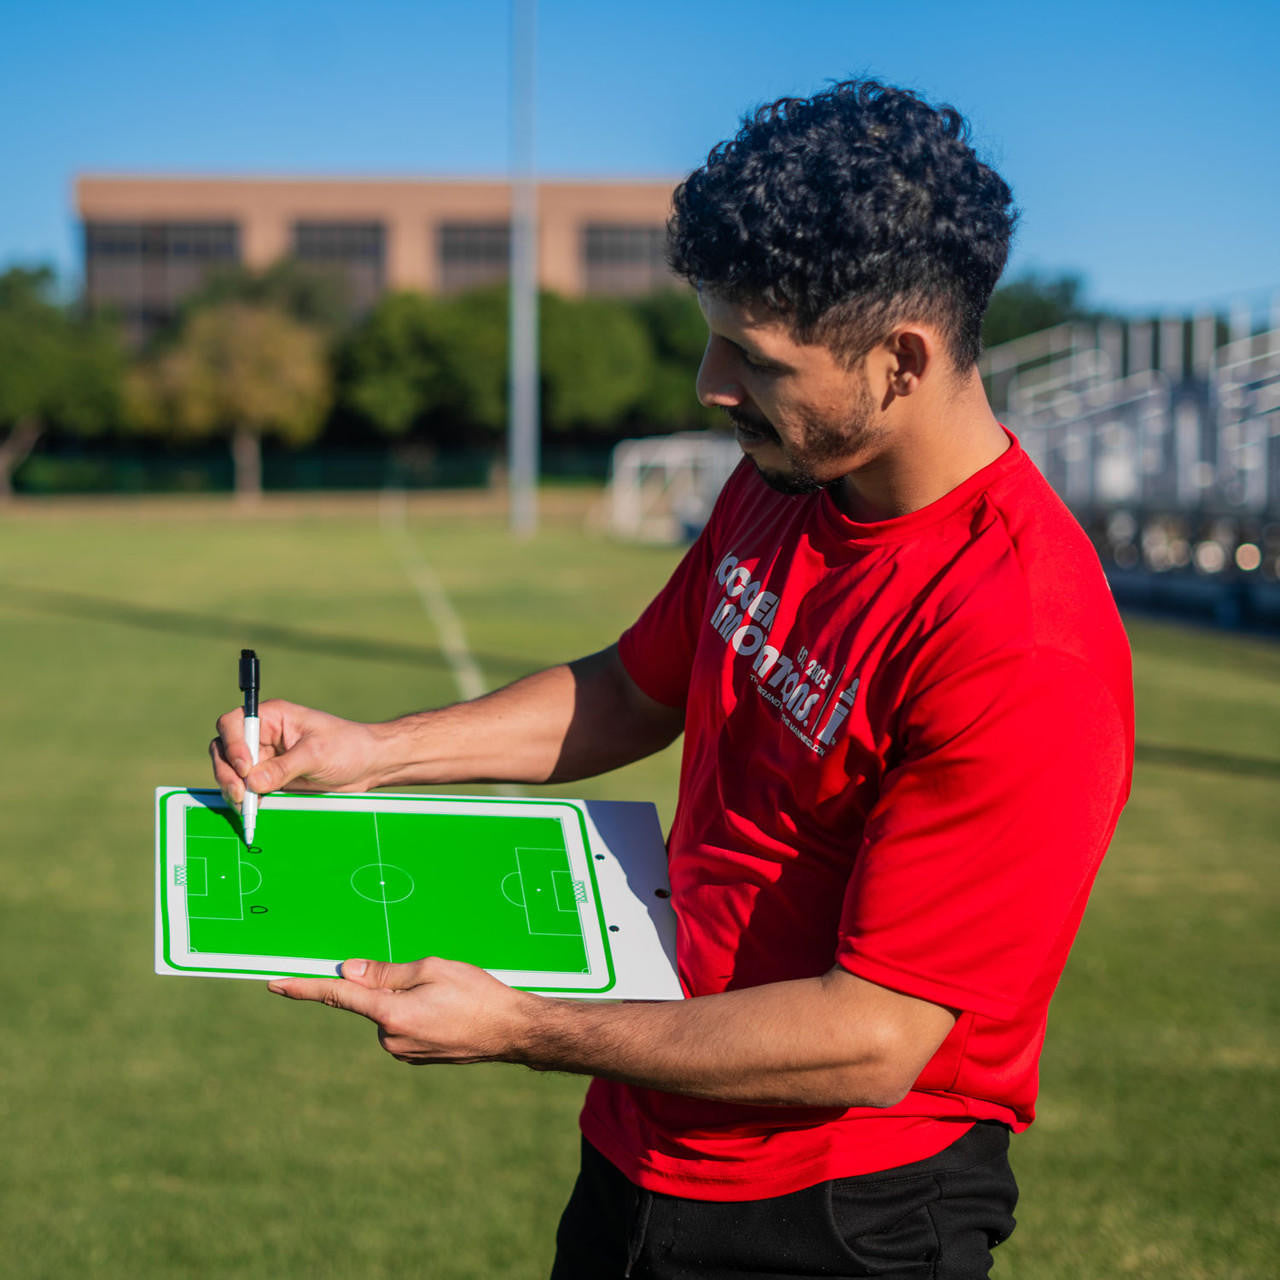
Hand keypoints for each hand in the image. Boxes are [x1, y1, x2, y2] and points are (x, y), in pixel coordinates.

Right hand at [210, 698, 385, 804]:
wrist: (367, 765)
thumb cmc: (348, 747)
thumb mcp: (316, 754)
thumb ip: (284, 768)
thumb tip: (253, 782)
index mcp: (273, 717)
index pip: (234, 723)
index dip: (232, 744)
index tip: (244, 767)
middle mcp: (263, 735)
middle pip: (225, 749)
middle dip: (227, 773)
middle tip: (241, 794)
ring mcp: (264, 757)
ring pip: (231, 771)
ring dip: (232, 788)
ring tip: (246, 805)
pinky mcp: (269, 778)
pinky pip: (246, 788)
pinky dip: (244, 799)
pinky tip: (252, 809)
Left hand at [267, 957, 535, 1064]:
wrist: (512, 1031)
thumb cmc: (477, 994)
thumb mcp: (432, 969)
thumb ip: (386, 972)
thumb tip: (348, 972)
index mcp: (391, 1015)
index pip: (337, 997)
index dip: (303, 988)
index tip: (273, 984)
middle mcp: (390, 1039)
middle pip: (371, 1001)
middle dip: (392, 984)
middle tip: (437, 980)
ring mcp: (403, 1052)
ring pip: (389, 1013)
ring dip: (408, 999)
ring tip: (450, 998)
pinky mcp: (415, 1056)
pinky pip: (403, 1026)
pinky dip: (418, 1012)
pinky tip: (449, 1011)